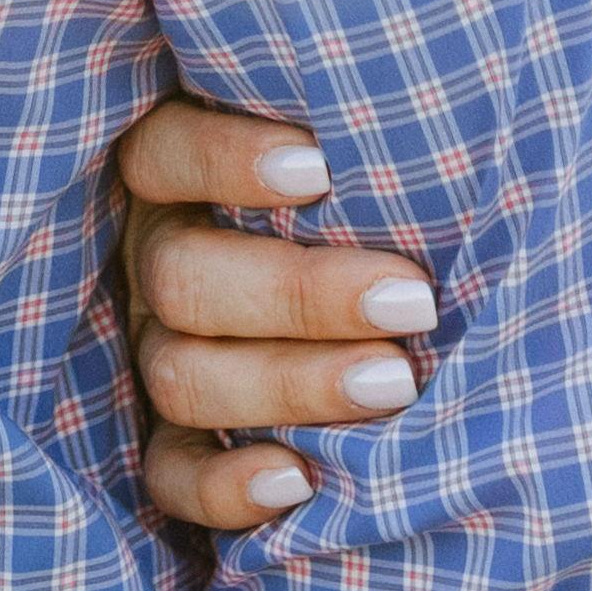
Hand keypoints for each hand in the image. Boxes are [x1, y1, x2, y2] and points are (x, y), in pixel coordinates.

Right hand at [108, 93, 441, 537]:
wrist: (408, 311)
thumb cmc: (395, 204)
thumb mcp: (363, 164)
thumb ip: (366, 143)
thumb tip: (435, 101)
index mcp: (180, 178)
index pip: (164, 153)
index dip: (225, 161)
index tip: (322, 171)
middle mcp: (156, 262)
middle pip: (183, 277)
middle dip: (300, 293)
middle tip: (412, 301)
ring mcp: (155, 353)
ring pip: (180, 374)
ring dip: (288, 383)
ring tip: (392, 386)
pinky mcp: (170, 442)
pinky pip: (170, 476)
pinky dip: (225, 489)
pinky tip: (298, 483)